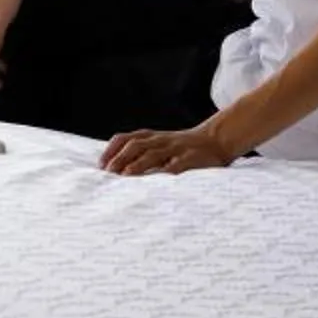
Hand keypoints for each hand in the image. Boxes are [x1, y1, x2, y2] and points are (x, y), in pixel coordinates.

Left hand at [101, 123, 232, 177]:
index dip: (112, 150)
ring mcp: (177, 148)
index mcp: (153, 137)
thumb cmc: (183, 147)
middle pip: (137, 145)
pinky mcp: (192, 158)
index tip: (101, 164)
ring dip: (138, 164)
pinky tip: (160, 180)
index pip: (127, 138)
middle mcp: (162, 140)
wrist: (216, 139)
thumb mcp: (161, 144)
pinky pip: (179, 164)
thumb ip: (143, 151)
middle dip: (121, 157)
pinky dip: (168, 170)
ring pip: (154, 153)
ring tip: (126, 175)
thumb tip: (117, 168)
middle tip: (109, 173)